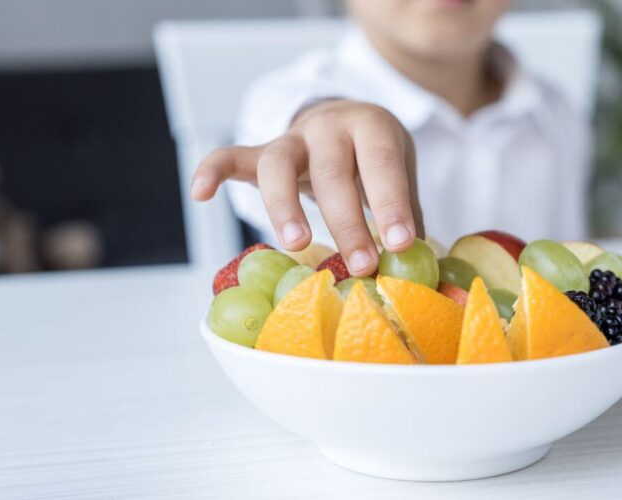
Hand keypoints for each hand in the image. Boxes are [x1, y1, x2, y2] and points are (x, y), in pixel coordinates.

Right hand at [190, 100, 423, 276]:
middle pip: (331, 171)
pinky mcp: (261, 151)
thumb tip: (422, 262)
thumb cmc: (374, 157)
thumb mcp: (398, 170)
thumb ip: (405, 209)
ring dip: (284, 205)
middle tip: (362, 265)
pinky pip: (231, 156)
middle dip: (347, 221)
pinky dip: (212, 170)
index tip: (402, 244)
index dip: (391, 203)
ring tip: (296, 244)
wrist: (343, 119)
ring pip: (278, 164)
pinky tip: (199, 194)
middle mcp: (328, 127)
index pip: (381, 164)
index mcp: (371, 127)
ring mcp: (291, 138)